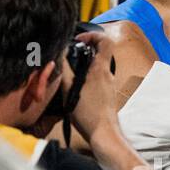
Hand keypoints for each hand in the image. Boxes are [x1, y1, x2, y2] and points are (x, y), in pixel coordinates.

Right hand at [67, 30, 121, 145]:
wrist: (103, 134)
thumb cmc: (88, 113)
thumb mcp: (70, 88)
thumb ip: (64, 69)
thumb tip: (60, 53)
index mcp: (100, 68)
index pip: (105, 41)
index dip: (92, 35)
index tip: (79, 40)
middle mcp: (108, 74)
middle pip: (98, 54)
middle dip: (83, 52)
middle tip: (70, 57)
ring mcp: (109, 85)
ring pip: (96, 68)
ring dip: (83, 68)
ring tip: (70, 75)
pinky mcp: (107, 95)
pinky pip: (97, 81)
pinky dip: (86, 80)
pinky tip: (76, 91)